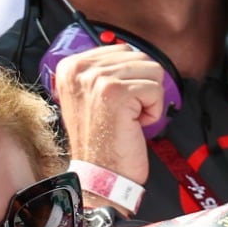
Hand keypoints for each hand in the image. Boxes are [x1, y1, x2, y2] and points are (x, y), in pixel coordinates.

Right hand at [51, 44, 166, 195]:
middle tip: (122, 114)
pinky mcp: (117, 93)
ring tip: (127, 119)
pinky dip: (153, 111)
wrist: (99, 176)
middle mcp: (79, 69)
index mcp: (71, 67)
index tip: (114, 104)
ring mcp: (96, 79)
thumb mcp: (91, 96)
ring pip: (151, 71)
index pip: (123, 50)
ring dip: (148, 99)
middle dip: (141, 88)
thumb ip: (106, 70)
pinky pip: (156, 89)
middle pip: (139, 57)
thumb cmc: (101, 142)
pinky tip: (133, 125)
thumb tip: (132, 54)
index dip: (130, 79)